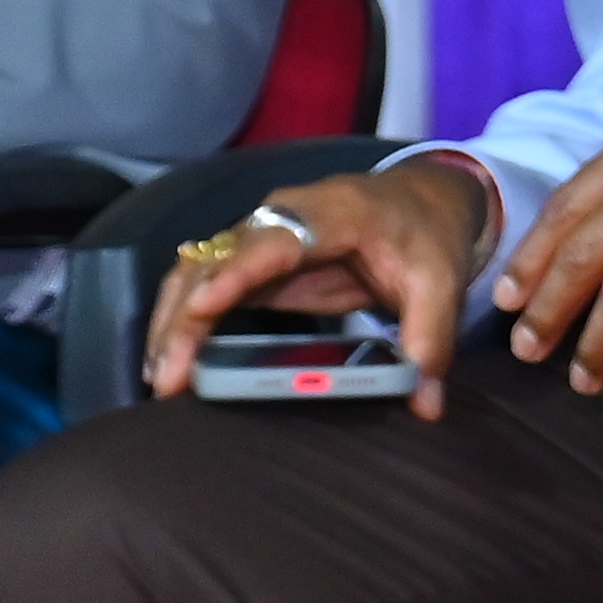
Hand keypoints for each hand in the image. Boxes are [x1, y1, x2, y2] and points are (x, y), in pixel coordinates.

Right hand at [148, 155, 495, 422]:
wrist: (423, 199)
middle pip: (219, 258)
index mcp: (336, 212)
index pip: (275, 240)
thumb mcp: (442, 281)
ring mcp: (262, 235)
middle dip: (185, 315)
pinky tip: (170, 364)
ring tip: (161, 380)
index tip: (199, 309)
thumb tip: (427, 403)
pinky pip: (202, 283)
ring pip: (197, 269)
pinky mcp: (252, 261)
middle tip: (169, 377)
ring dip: (172, 321)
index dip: (235, 274)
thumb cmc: (427, 235)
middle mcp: (285, 215)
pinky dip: (180, 319)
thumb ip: (432, 337)